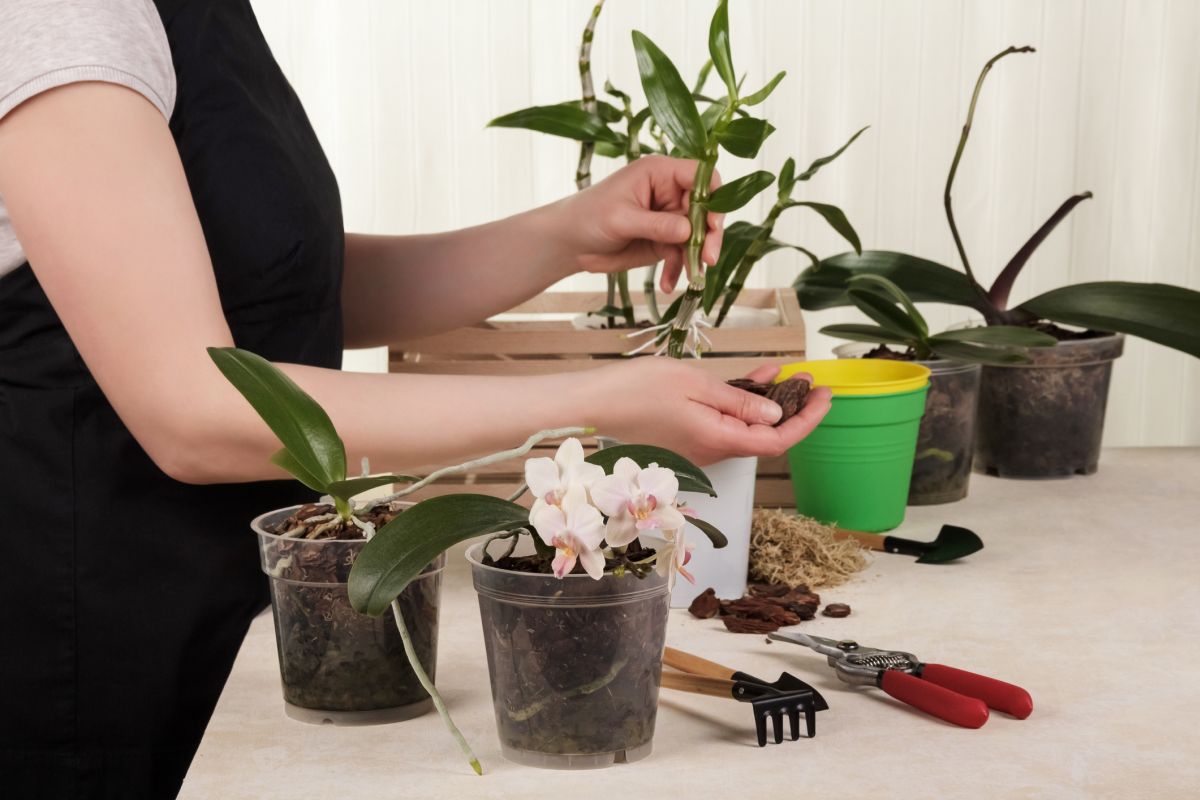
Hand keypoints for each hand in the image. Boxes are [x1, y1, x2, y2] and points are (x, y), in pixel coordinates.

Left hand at [552, 155, 723, 290]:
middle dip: (709, 235)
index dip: (712, 196)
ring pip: (697, 236)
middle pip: (705, 209)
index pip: (700, 176)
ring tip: (693, 277)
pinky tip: (667, 284)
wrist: (571, 243)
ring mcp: (669, 218)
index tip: (712, 222)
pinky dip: (678, 270)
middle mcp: (669, 193)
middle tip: (709, 258)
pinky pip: (681, 255)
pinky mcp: (664, 241)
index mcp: (660, 173)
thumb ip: (656, 224)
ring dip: (697, 257)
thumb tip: (689, 232)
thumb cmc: (589, 216)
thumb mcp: (622, 218)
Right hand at [583, 359, 831, 465]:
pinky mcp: (686, 440)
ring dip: (767, 404)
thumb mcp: (695, 385)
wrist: (592, 405)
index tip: (824, 395)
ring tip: (784, 375)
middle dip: (792, 409)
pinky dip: (741, 405)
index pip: (779, 440)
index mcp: (719, 440)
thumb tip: (773, 413)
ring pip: (745, 429)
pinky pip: (724, 425)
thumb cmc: (637, 390)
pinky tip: (751, 380)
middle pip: (765, 436)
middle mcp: (712, 451)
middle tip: (807, 381)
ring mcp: (698, 449)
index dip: (808, 420)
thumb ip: (738, 401)